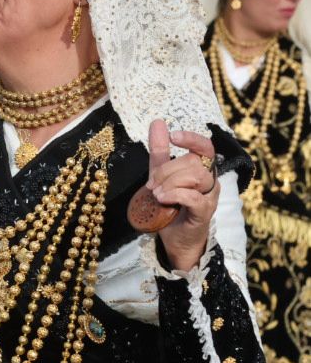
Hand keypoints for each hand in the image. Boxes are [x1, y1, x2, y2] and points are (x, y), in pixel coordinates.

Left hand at [145, 119, 218, 272]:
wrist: (174, 239)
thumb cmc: (170, 207)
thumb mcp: (161, 176)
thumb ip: (160, 151)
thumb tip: (158, 123)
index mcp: (201, 170)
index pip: (205, 147)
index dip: (191, 138)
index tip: (174, 135)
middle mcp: (210, 181)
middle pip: (193, 162)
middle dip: (167, 170)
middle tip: (152, 184)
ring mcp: (210, 197)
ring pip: (195, 177)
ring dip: (170, 182)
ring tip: (157, 194)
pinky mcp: (204, 213)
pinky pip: (194, 197)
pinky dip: (175, 195)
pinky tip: (162, 199)